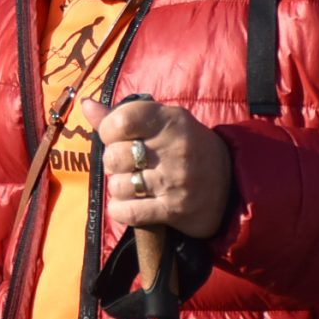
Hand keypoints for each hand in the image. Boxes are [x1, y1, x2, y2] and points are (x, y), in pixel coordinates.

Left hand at [88, 95, 231, 241]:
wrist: (232, 183)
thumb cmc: (188, 148)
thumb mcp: (164, 122)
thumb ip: (124, 115)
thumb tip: (86, 105)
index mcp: (171, 120)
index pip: (120, 122)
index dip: (108, 132)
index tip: (117, 138)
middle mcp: (175, 148)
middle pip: (114, 157)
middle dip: (114, 164)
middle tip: (129, 165)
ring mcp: (175, 180)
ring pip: (118, 186)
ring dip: (119, 188)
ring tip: (135, 185)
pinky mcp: (175, 210)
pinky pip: (128, 212)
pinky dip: (121, 210)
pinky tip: (130, 204)